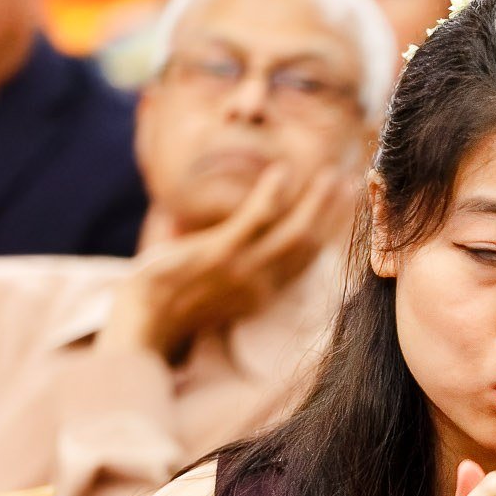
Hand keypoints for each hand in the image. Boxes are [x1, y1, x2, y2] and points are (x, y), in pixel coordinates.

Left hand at [101, 164, 351, 359]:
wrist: (145, 324)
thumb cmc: (171, 306)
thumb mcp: (216, 292)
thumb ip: (234, 269)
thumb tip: (225, 238)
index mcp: (265, 296)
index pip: (305, 260)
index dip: (328, 234)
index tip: (341, 211)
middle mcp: (264, 285)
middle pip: (311, 244)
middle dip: (333, 214)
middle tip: (350, 185)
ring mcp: (244, 269)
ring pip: (295, 231)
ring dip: (316, 201)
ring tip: (330, 175)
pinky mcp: (221, 254)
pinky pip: (256, 218)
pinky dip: (272, 193)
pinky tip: (281, 171)